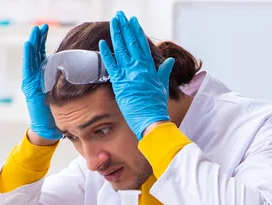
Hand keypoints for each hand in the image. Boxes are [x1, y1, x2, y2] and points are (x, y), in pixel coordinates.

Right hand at [22, 24, 61, 140]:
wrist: (49, 127)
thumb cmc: (60, 112)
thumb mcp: (67, 93)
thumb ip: (71, 83)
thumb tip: (87, 73)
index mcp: (45, 77)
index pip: (44, 56)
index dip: (45, 43)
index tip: (48, 30)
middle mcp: (37, 77)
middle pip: (36, 54)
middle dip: (38, 39)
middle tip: (41, 26)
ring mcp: (32, 81)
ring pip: (31, 58)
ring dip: (33, 44)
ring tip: (35, 31)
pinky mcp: (30, 86)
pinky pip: (28, 68)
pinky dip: (28, 56)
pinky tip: (29, 45)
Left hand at [99, 11, 174, 140]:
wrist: (152, 121)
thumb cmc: (157, 106)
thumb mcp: (163, 86)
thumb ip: (164, 71)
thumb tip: (169, 60)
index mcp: (150, 68)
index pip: (142, 45)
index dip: (137, 32)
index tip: (133, 22)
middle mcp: (140, 68)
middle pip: (131, 44)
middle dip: (125, 28)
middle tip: (121, 16)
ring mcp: (129, 75)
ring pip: (121, 50)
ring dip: (117, 34)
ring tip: (114, 22)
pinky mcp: (120, 83)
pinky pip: (111, 65)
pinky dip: (107, 54)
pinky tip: (102, 42)